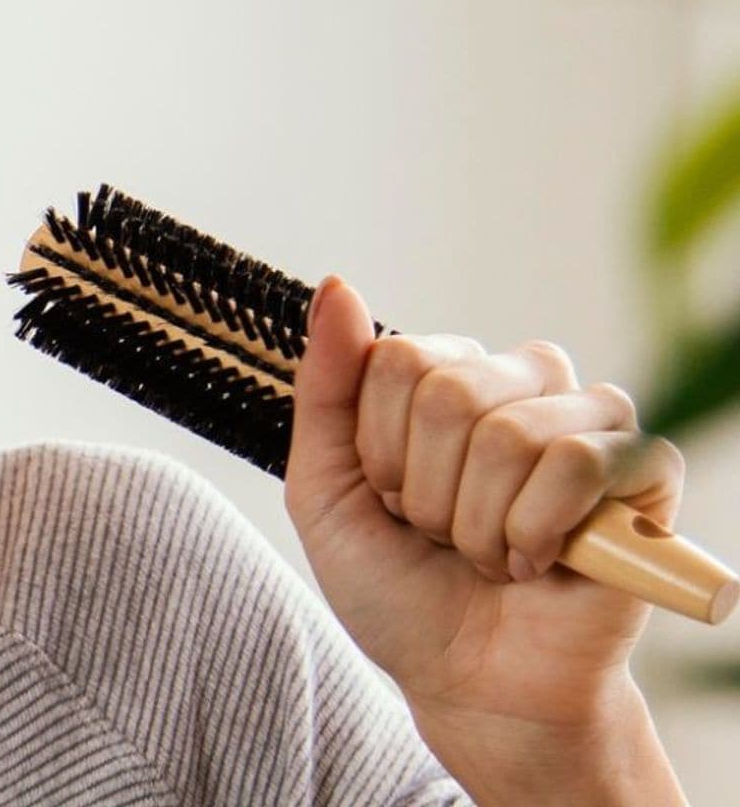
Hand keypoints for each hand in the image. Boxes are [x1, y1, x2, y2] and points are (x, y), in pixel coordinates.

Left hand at [282, 275, 682, 726]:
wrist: (469, 683)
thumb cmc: (397, 589)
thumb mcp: (325, 491)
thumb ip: (325, 389)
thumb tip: (337, 286)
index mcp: (446, 377)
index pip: (396, 358)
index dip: (379, 451)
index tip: (389, 502)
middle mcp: (521, 383)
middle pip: (451, 391)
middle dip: (427, 491)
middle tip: (441, 536)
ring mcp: (588, 421)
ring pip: (511, 432)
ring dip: (479, 524)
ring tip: (489, 554)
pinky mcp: (644, 472)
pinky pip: (582, 462)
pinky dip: (539, 529)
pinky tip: (539, 563)